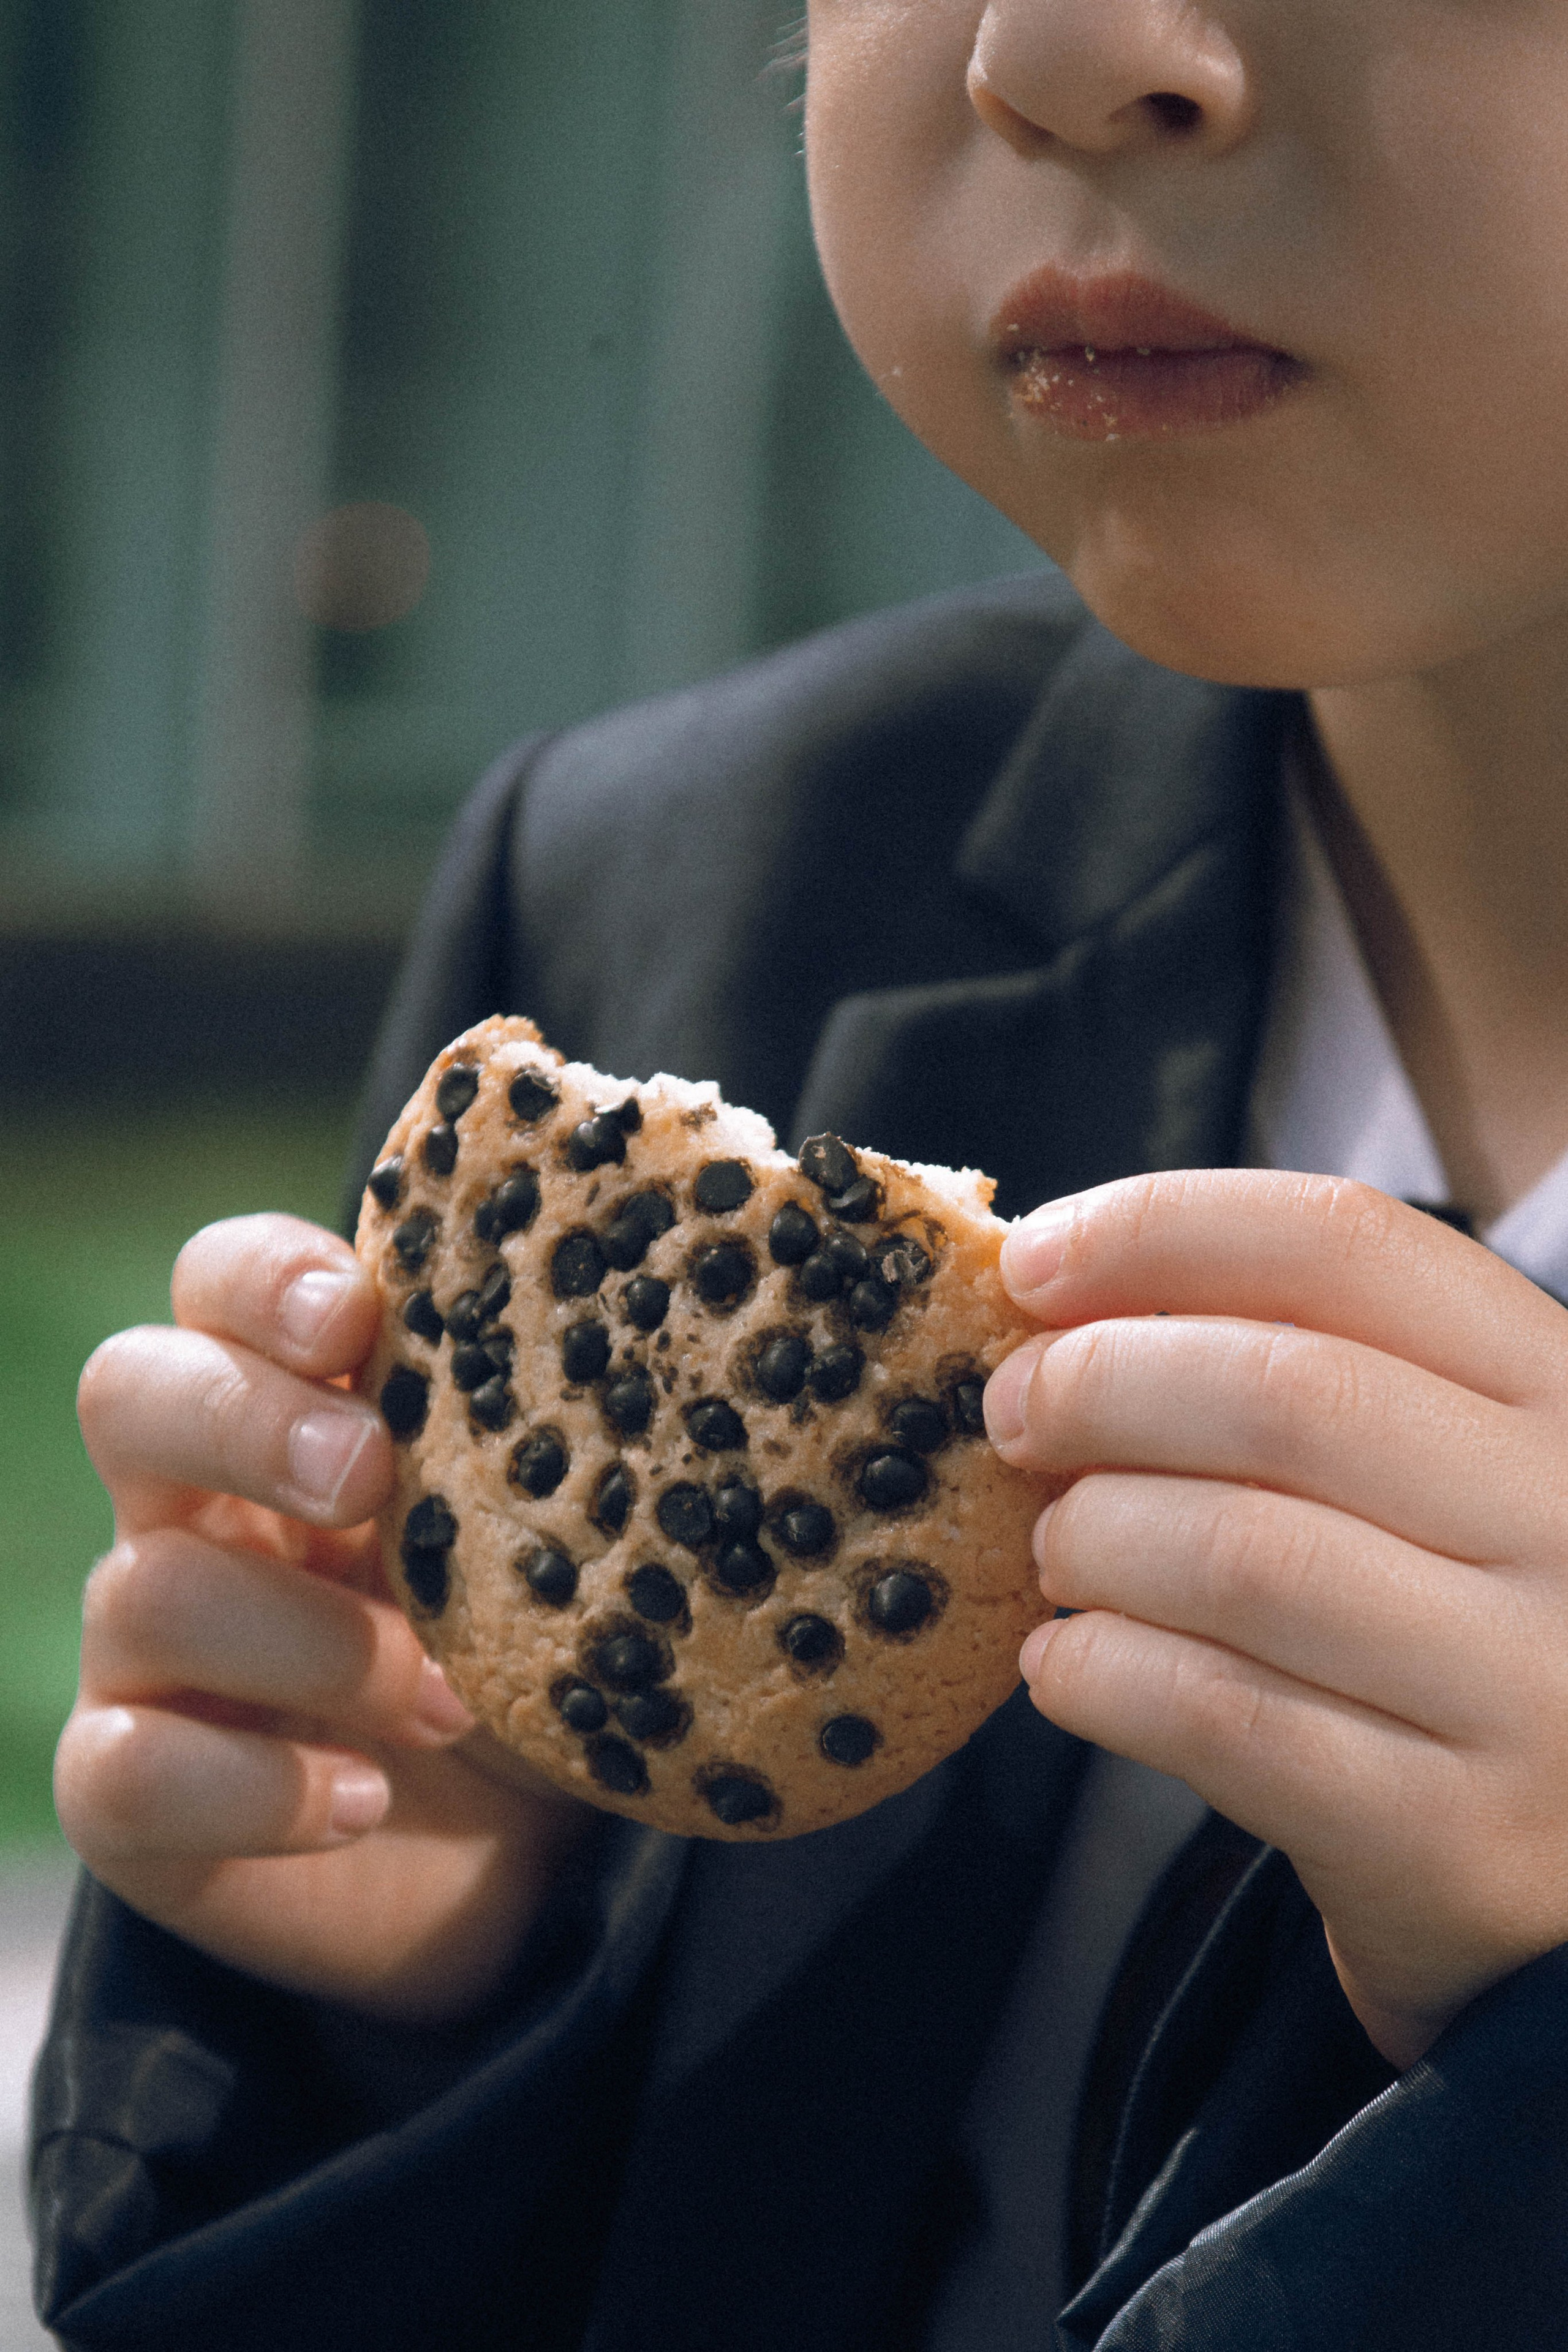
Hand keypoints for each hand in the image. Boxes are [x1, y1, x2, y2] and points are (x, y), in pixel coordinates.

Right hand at [61, 1213, 592, 2023]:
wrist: (524, 1864)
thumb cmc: (542, 1648)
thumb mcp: (565, 1531)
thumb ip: (569, 1433)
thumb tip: (711, 1324)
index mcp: (299, 1406)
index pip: (221, 1283)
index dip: (263, 1277)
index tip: (357, 1313)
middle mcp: (203, 1506)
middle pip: (130, 1391)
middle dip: (245, 1419)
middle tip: (370, 1474)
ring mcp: (150, 1652)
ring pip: (145, 1591)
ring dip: (314, 1642)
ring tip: (451, 1702)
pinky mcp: (133, 1797)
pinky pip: (122, 1771)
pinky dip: (255, 1789)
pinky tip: (363, 1801)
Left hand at [985, 1170, 1567, 2069]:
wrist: (1564, 1879)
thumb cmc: (1457, 1631)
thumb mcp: (1435, 1468)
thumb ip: (1292, 1370)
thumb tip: (1053, 1295)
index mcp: (1563, 1390)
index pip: (1346, 1244)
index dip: (1159, 1230)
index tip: (1029, 1261)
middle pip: (1276, 1391)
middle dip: (1094, 1387)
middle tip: (1010, 1414)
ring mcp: (1530, 1686)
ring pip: (1236, 1555)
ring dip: (1091, 1541)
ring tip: (1057, 1554)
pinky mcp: (1453, 1835)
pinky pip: (1220, 1716)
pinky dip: (1101, 1675)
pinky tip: (1066, 1666)